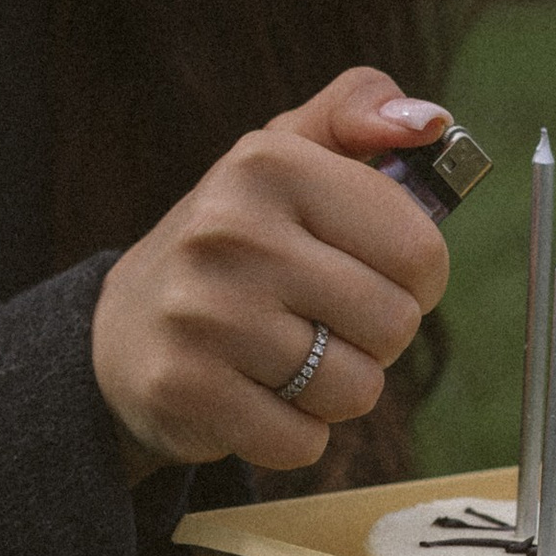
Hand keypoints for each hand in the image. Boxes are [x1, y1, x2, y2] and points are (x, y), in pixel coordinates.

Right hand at [93, 69, 454, 477]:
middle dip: (373, 337)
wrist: (124, 331)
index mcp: (269, 163)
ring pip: (354, 390)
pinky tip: (256, 396)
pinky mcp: (186, 389)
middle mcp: (231, 230)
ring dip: (334, 389)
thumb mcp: (286, 156)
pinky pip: (302, 441)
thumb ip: (358, 113)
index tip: (374, 272)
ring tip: (284, 359)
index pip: (419, 249)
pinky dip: (294, 433)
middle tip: (320, 320)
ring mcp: (204, 312)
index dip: (415, 277)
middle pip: (393, 325)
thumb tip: (430, 120)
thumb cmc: (237, 242)